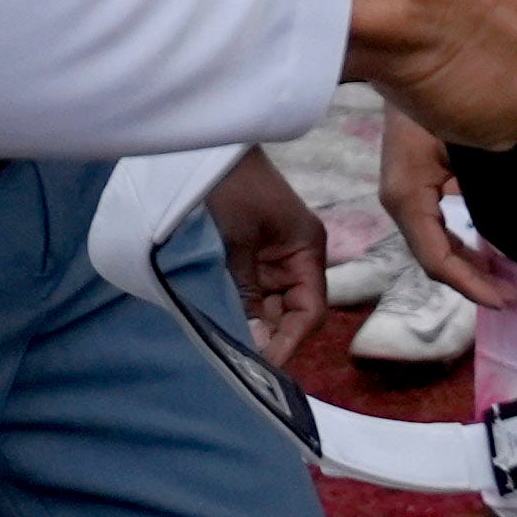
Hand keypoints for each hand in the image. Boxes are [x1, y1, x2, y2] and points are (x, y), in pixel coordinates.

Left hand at [200, 144, 322, 363]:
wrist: (206, 150)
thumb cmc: (231, 188)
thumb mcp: (239, 242)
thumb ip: (248, 291)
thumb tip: (256, 340)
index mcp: (307, 251)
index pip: (310, 310)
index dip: (291, 341)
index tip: (266, 366)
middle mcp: (296, 259)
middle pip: (292, 313)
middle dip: (270, 338)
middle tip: (242, 366)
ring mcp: (273, 259)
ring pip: (271, 307)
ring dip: (253, 326)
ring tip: (231, 352)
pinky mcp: (251, 256)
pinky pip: (252, 293)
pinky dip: (241, 310)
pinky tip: (225, 326)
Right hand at [378, 105, 516, 318]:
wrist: (410, 58)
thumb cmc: (439, 99)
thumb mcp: (469, 146)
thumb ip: (488, 190)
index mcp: (408, 195)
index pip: (437, 260)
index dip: (472, 286)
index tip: (507, 299)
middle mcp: (402, 200)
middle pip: (436, 259)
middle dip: (474, 281)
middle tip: (514, 294)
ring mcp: (406, 192)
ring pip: (437, 245)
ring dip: (470, 264)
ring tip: (507, 278)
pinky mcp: (416, 183)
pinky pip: (438, 225)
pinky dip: (463, 243)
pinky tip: (490, 247)